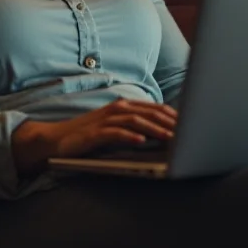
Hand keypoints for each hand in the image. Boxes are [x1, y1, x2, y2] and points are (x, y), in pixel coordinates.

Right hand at [11, 99, 177, 172]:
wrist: (57, 140)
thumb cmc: (89, 136)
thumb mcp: (116, 129)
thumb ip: (136, 127)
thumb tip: (164, 135)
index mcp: (124, 106)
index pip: (154, 108)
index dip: (172, 116)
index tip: (190, 124)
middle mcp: (117, 109)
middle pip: (149, 112)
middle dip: (169, 122)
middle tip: (187, 132)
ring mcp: (105, 120)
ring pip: (135, 121)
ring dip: (155, 130)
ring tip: (171, 138)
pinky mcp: (94, 134)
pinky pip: (115, 133)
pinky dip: (129, 136)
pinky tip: (141, 141)